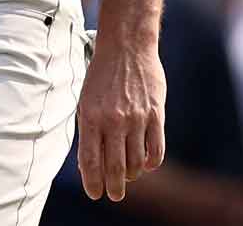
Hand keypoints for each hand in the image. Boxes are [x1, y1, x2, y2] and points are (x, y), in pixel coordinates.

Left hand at [75, 32, 165, 200]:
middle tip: (114, 195)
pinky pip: (156, 150)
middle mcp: (113, 120)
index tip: (95, 193)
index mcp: (91, 118)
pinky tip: (145, 163)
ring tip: (129, 175)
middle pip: (115, 168)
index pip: (90, 162)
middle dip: (114, 188)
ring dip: (132, 175)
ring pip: (136, 162)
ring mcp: (137, 118)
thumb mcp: (85, 102)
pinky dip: (150, 163)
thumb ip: (88, 132)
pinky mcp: (156, 113)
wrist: (126, 46)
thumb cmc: (101, 76)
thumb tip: (89, 165)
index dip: (93, 183)